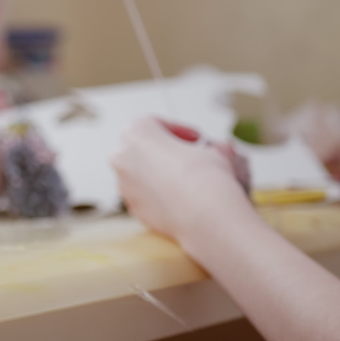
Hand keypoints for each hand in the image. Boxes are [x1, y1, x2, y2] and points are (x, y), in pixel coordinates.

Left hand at [111, 117, 256, 242]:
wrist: (205, 216)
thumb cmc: (206, 177)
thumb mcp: (214, 150)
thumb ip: (209, 148)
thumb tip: (217, 152)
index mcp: (136, 133)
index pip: (155, 124)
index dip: (179, 130)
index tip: (196, 139)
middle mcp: (122, 157)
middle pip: (143, 148)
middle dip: (165, 151)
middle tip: (189, 157)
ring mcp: (124, 185)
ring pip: (140, 173)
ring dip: (160, 173)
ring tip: (186, 180)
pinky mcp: (132, 208)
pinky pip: (144, 195)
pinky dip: (158, 194)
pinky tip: (180, 198)